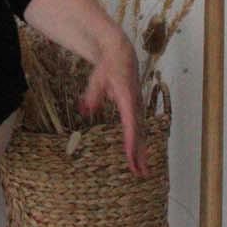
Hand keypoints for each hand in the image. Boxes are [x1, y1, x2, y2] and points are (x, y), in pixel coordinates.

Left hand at [76, 39, 146, 177]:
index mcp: (128, 100)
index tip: (131, 158)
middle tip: (140, 173)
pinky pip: (137, 128)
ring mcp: (137, 107)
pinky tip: (137, 155)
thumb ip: (92, 95)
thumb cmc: (108, 66)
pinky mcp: (135, 108)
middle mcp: (135, 106)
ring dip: (141, 151)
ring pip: (140, 132)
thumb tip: (85, 110)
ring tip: (141, 170)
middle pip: (138, 134)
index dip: (131, 144)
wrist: (121, 53)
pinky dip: (138, 142)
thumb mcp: (97, 79)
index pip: (130, 126)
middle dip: (139, 154)